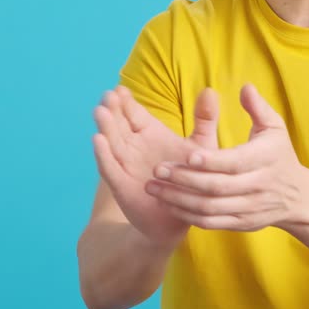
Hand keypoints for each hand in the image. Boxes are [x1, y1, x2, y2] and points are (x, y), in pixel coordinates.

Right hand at [92, 85, 219, 246]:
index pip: (134, 113)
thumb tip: (210, 90)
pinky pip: (110, 168)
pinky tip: (97, 140)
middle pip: (119, 123)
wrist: (176, 220)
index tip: (121, 88)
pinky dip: (103, 155)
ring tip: (100, 111)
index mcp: (150, 134)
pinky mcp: (122, 186)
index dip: (126, 101)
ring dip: (105, 127)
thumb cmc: (190, 180)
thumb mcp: (202, 147)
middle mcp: (134, 147)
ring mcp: (125, 165)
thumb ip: (205, 121)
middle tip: (108, 95)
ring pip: (112, 142)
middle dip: (113, 109)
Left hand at [145, 83, 308, 231]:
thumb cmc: (278, 154)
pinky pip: (211, 222)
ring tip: (153, 188)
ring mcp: (249, 208)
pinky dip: (188, 215)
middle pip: (217, 187)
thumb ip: (258, 107)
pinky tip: (168, 204)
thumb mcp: (275, 127)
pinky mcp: (241, 223)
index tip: (187, 155)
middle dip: (184, 179)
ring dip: (179, 199)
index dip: (211, 161)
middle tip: (157, 169)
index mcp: (265, 159)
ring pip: (210, 207)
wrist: (296, 196)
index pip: (235, 162)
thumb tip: (245, 87)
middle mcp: (258, 186)